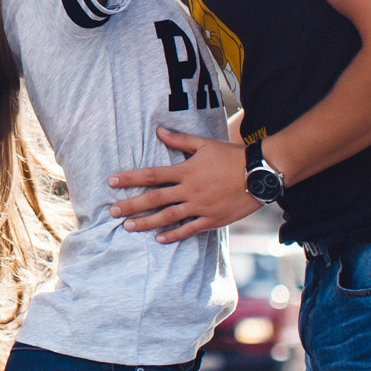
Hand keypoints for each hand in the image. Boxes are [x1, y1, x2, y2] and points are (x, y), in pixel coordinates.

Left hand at [106, 128, 257, 242]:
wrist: (259, 174)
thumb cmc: (231, 156)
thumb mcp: (204, 144)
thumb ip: (179, 140)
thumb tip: (158, 131)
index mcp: (185, 171)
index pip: (151, 175)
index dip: (130, 178)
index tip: (112, 182)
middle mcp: (189, 190)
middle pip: (154, 199)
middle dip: (131, 205)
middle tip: (112, 212)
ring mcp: (200, 207)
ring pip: (168, 217)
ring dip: (146, 223)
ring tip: (128, 227)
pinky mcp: (212, 220)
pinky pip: (189, 230)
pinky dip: (174, 235)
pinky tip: (160, 239)